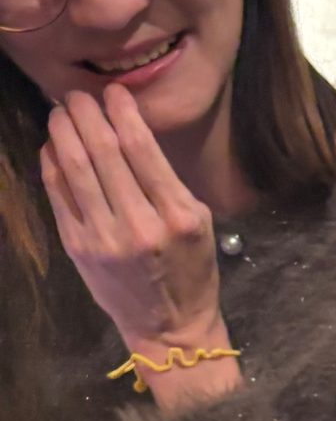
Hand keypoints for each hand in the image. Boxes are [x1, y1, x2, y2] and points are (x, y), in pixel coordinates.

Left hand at [40, 85, 228, 380]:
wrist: (168, 328)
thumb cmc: (190, 271)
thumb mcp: (198, 224)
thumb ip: (168, 182)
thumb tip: (130, 132)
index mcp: (177, 216)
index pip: (142, 149)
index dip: (122, 112)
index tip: (114, 92)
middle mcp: (139, 225)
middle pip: (103, 152)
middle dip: (86, 114)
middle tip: (78, 94)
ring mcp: (104, 238)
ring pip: (75, 168)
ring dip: (63, 131)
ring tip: (61, 110)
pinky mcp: (78, 248)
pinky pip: (58, 194)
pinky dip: (51, 162)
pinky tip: (53, 145)